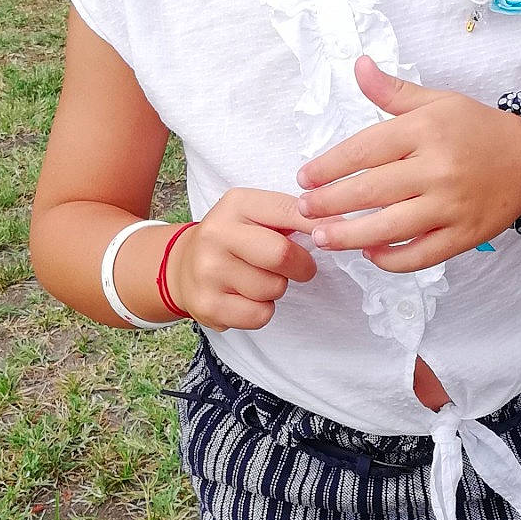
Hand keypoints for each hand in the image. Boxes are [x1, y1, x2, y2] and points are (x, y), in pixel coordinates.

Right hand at [170, 189, 317, 329]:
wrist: (182, 266)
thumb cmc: (234, 239)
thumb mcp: (256, 214)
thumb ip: (292, 216)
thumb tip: (338, 225)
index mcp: (236, 204)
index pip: (291, 211)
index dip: (319, 228)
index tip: (330, 238)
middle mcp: (216, 234)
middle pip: (282, 255)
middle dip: (301, 265)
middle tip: (300, 267)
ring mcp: (208, 271)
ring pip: (274, 288)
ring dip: (277, 288)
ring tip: (259, 279)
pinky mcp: (208, 305)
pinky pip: (260, 315)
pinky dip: (263, 311)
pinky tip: (247, 298)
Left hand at [296, 56, 520, 270]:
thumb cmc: (477, 128)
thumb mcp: (438, 101)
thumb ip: (393, 92)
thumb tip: (358, 65)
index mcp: (426, 131)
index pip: (364, 150)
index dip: (328, 166)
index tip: (304, 177)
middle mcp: (437, 168)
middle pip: (370, 191)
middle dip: (329, 203)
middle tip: (303, 211)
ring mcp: (451, 205)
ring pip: (390, 227)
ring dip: (349, 236)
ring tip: (323, 238)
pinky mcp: (464, 235)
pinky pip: (421, 254)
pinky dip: (392, 260)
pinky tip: (370, 255)